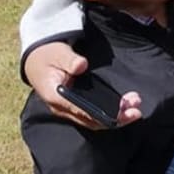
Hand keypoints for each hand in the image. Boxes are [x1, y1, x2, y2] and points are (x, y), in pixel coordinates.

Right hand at [24, 42, 141, 128]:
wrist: (36, 59)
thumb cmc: (48, 55)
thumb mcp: (58, 53)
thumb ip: (69, 60)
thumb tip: (81, 66)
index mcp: (55, 96)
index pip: (81, 111)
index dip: (101, 115)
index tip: (121, 112)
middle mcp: (62, 108)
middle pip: (91, 120)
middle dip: (116, 118)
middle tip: (136, 111)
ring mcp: (68, 109)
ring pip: (94, 120)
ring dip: (116, 116)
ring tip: (135, 107)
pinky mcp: (74, 107)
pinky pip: (93, 115)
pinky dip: (110, 113)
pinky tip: (125, 106)